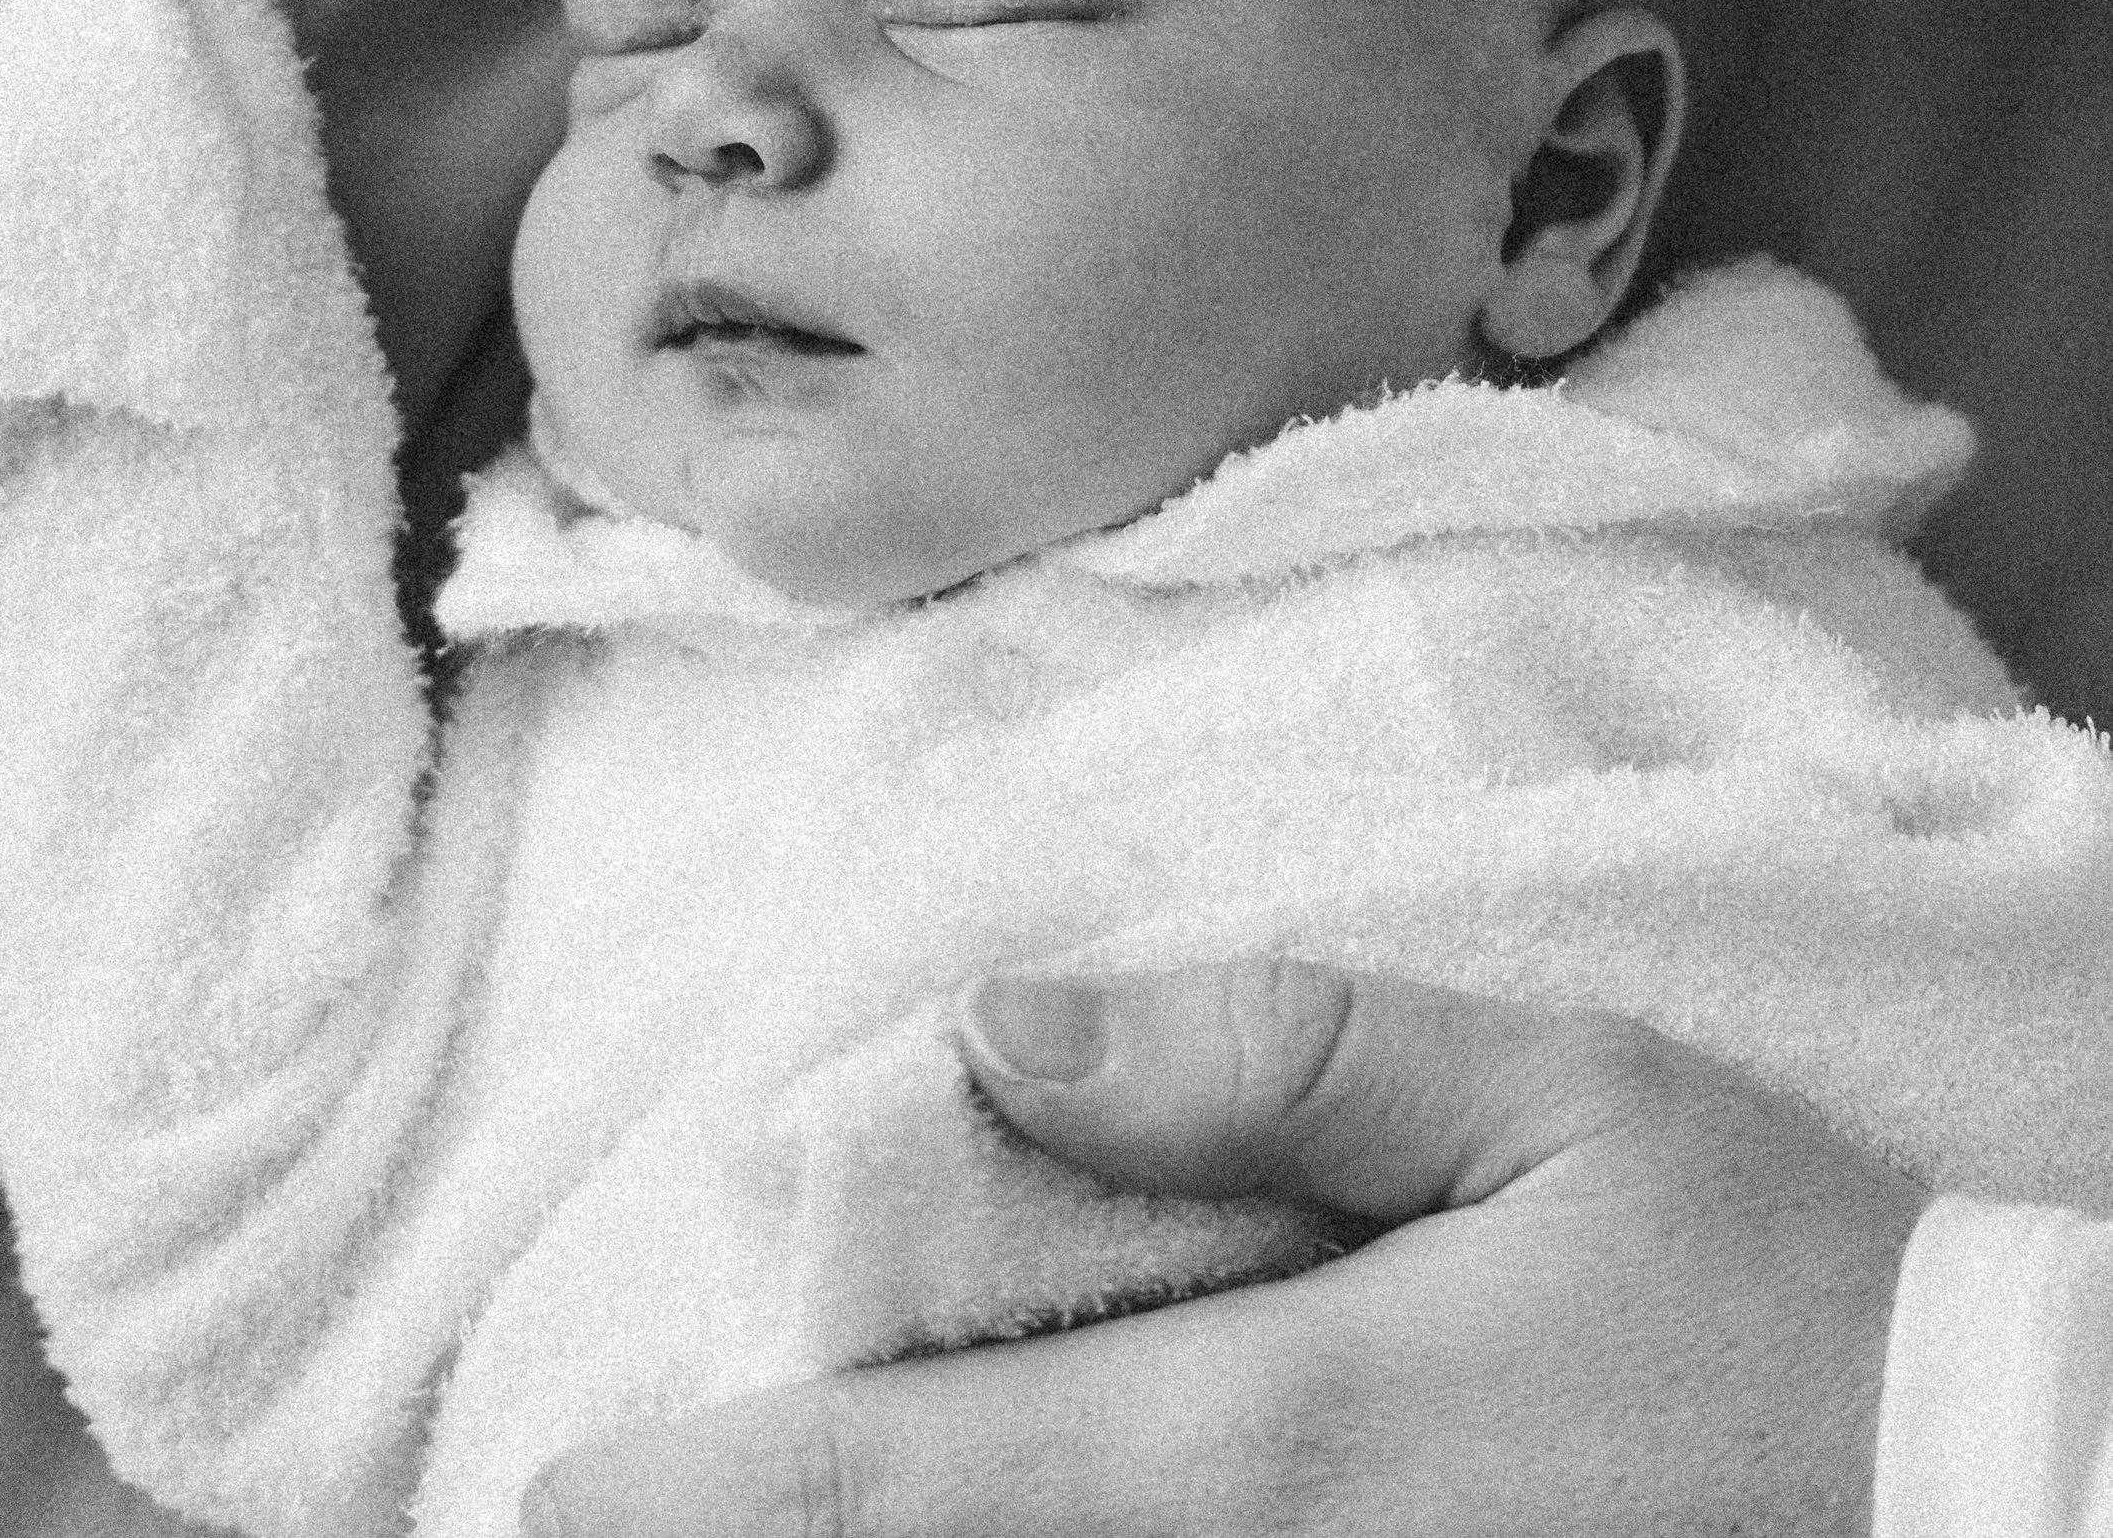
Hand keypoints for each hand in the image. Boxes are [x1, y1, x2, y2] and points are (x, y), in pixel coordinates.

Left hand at [519, 957, 1925, 1537]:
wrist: (1975, 1501)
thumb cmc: (1769, 1290)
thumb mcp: (1554, 1092)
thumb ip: (1264, 1052)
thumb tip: (995, 1023)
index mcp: (1263, 1442)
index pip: (900, 1488)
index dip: (696, 1501)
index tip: (542, 1498)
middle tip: (603, 1510)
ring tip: (757, 1514)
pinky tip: (983, 1524)